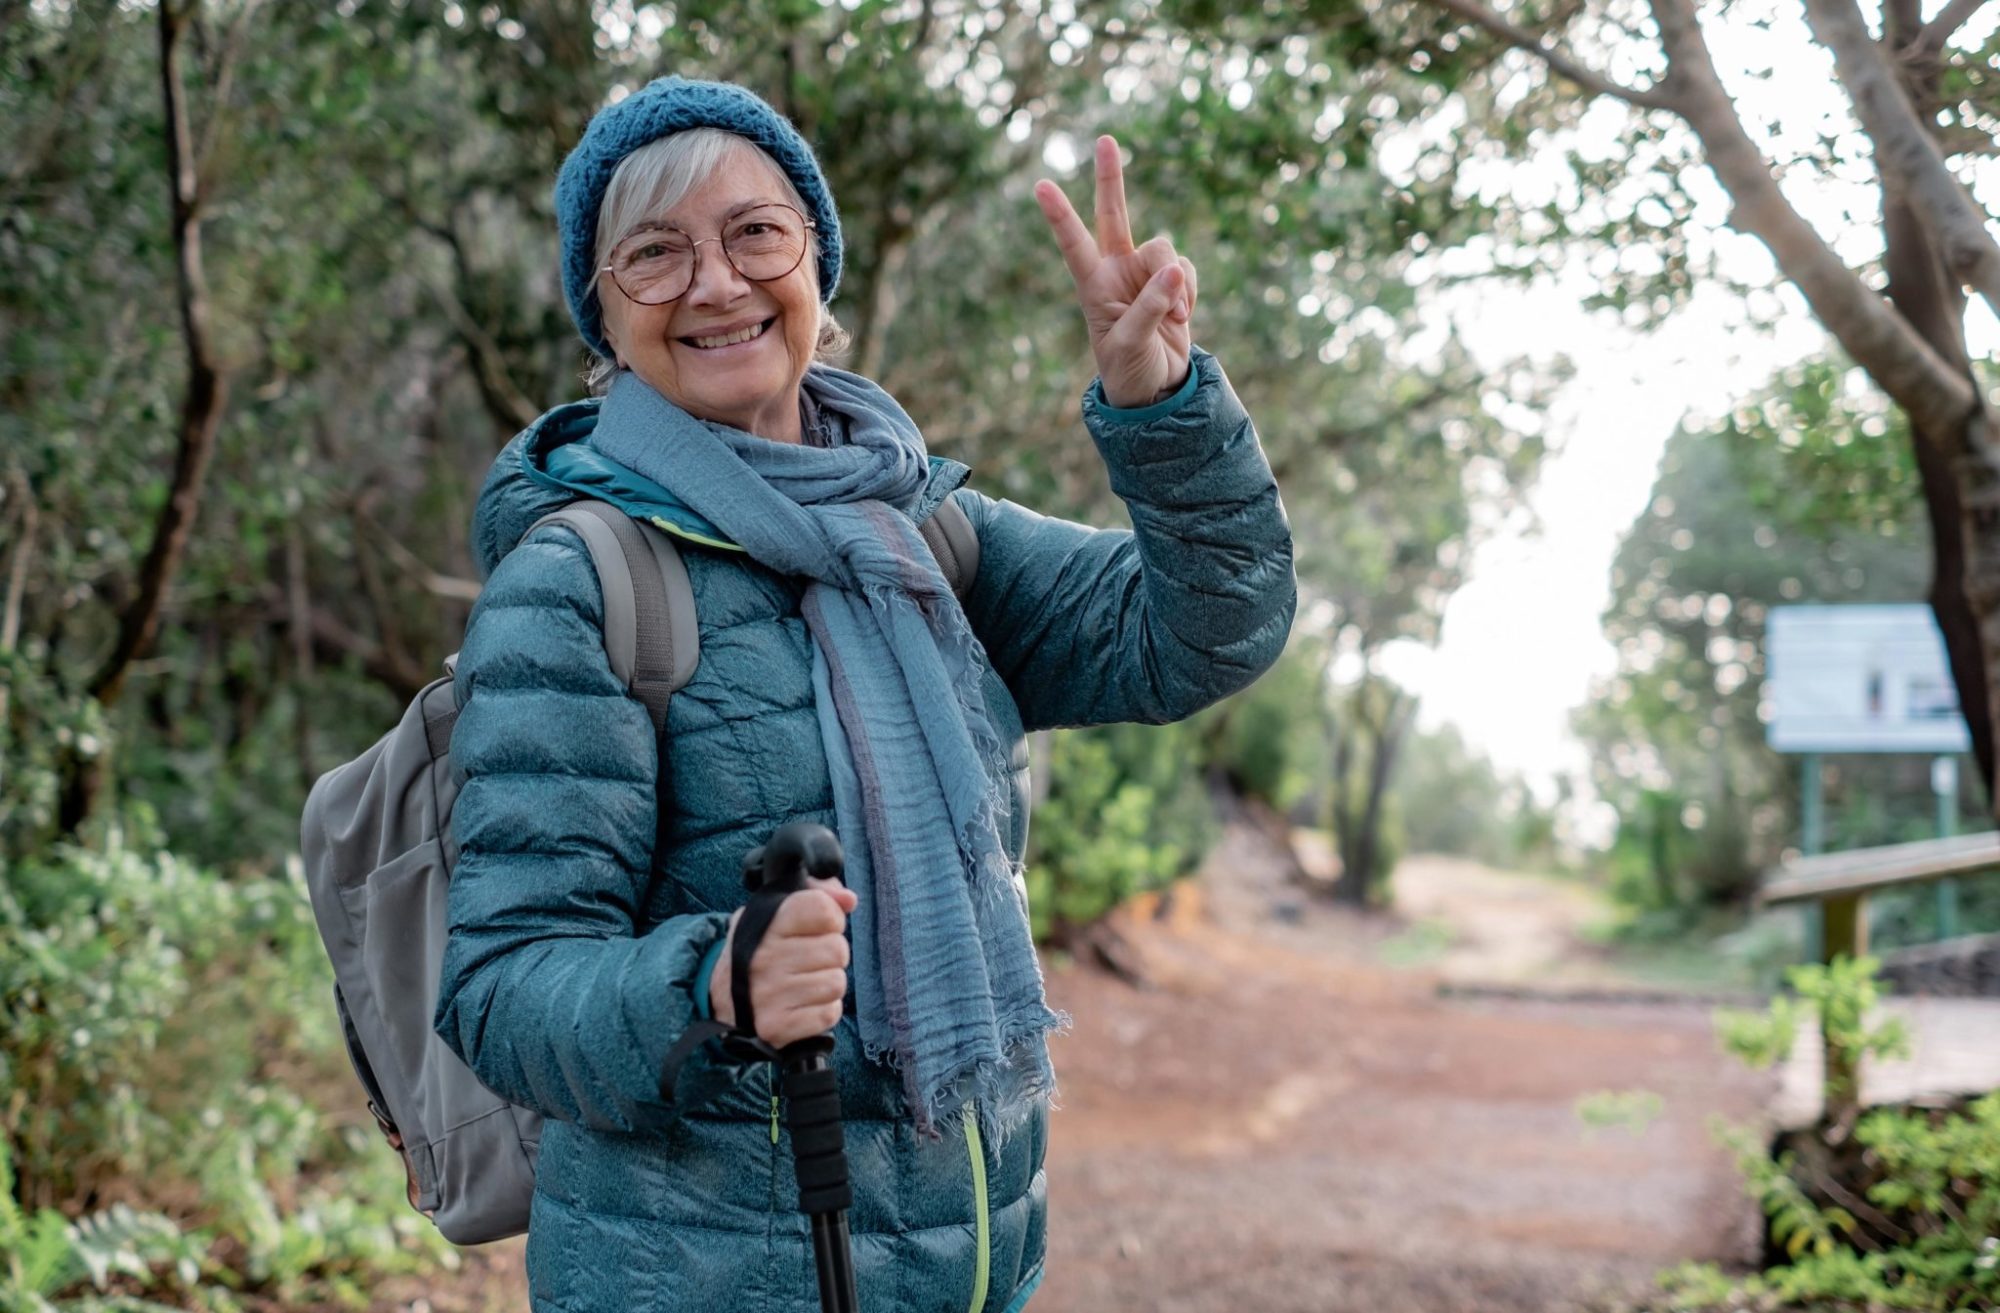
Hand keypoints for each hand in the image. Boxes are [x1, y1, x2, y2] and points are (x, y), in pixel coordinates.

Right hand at [709, 875, 855, 1050]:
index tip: (818, 926)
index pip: (822, 908)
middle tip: (808, 960)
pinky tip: (802, 1005)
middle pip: (837, 949)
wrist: (724, 1002)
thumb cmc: (760, 951)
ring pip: (837, 983)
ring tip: (804, 983)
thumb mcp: (775, 913)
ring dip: (827, 984)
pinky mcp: (777, 1026)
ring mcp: (769, 994)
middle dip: (830, 956)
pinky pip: (830, 1013)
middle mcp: (764, 957)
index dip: (831, 918)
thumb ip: (816, 895)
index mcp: (765, 923)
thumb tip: (849, 900)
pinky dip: (823, 1011)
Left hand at [1034, 134, 1197, 408]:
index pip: (1073, 244)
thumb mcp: (1131, 343)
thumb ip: (1151, 304)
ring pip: (1165, 250)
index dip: (1060, 216)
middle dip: (1111, 179)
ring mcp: (1145, 273)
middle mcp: (1116, 270)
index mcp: (1092, 284)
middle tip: (1105, 140)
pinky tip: (1182, 317)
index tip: (1040, 186)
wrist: (1156, 388)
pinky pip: (1186, 269)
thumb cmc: (1129, 369)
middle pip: (1114, 215)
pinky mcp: (1172, 281)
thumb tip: (1176, 267)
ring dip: (1175, 284)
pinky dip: (1189, 291)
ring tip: (1173, 320)